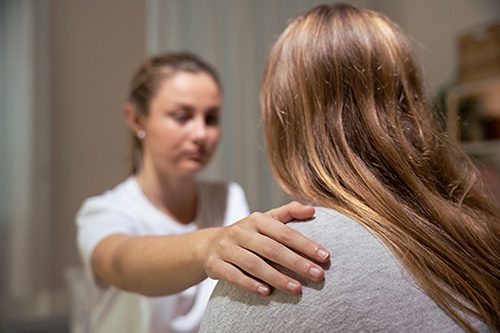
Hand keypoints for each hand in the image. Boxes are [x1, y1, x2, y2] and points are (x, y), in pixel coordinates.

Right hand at [204, 201, 329, 295]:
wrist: (209, 245)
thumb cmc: (247, 234)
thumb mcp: (265, 220)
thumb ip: (288, 213)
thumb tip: (312, 210)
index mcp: (256, 219)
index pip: (284, 232)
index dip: (305, 244)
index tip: (325, 256)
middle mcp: (240, 231)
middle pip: (272, 249)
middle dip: (297, 263)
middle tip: (318, 275)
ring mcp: (226, 248)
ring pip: (254, 264)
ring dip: (277, 278)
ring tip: (297, 289)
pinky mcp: (215, 265)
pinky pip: (234, 276)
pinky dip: (250, 284)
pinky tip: (267, 293)